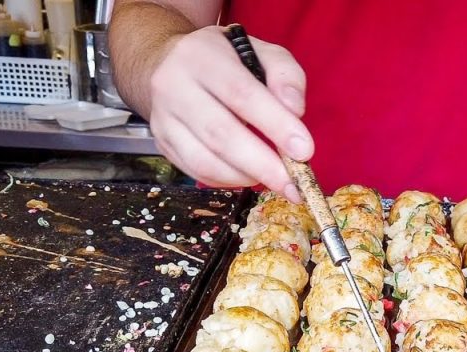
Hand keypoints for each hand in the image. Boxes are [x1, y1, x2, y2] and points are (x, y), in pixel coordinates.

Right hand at [147, 26, 310, 199]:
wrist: (168, 62)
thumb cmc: (225, 60)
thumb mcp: (261, 52)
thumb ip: (285, 75)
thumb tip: (295, 111)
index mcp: (202, 57)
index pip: (241, 94)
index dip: (275, 125)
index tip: (304, 150)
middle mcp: (174, 86)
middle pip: (220, 133)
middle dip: (263, 164)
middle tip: (294, 184)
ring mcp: (162, 118)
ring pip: (205, 159)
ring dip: (246, 177)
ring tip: (276, 181)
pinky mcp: (162, 142)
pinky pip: (196, 171)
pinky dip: (228, 180)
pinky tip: (250, 176)